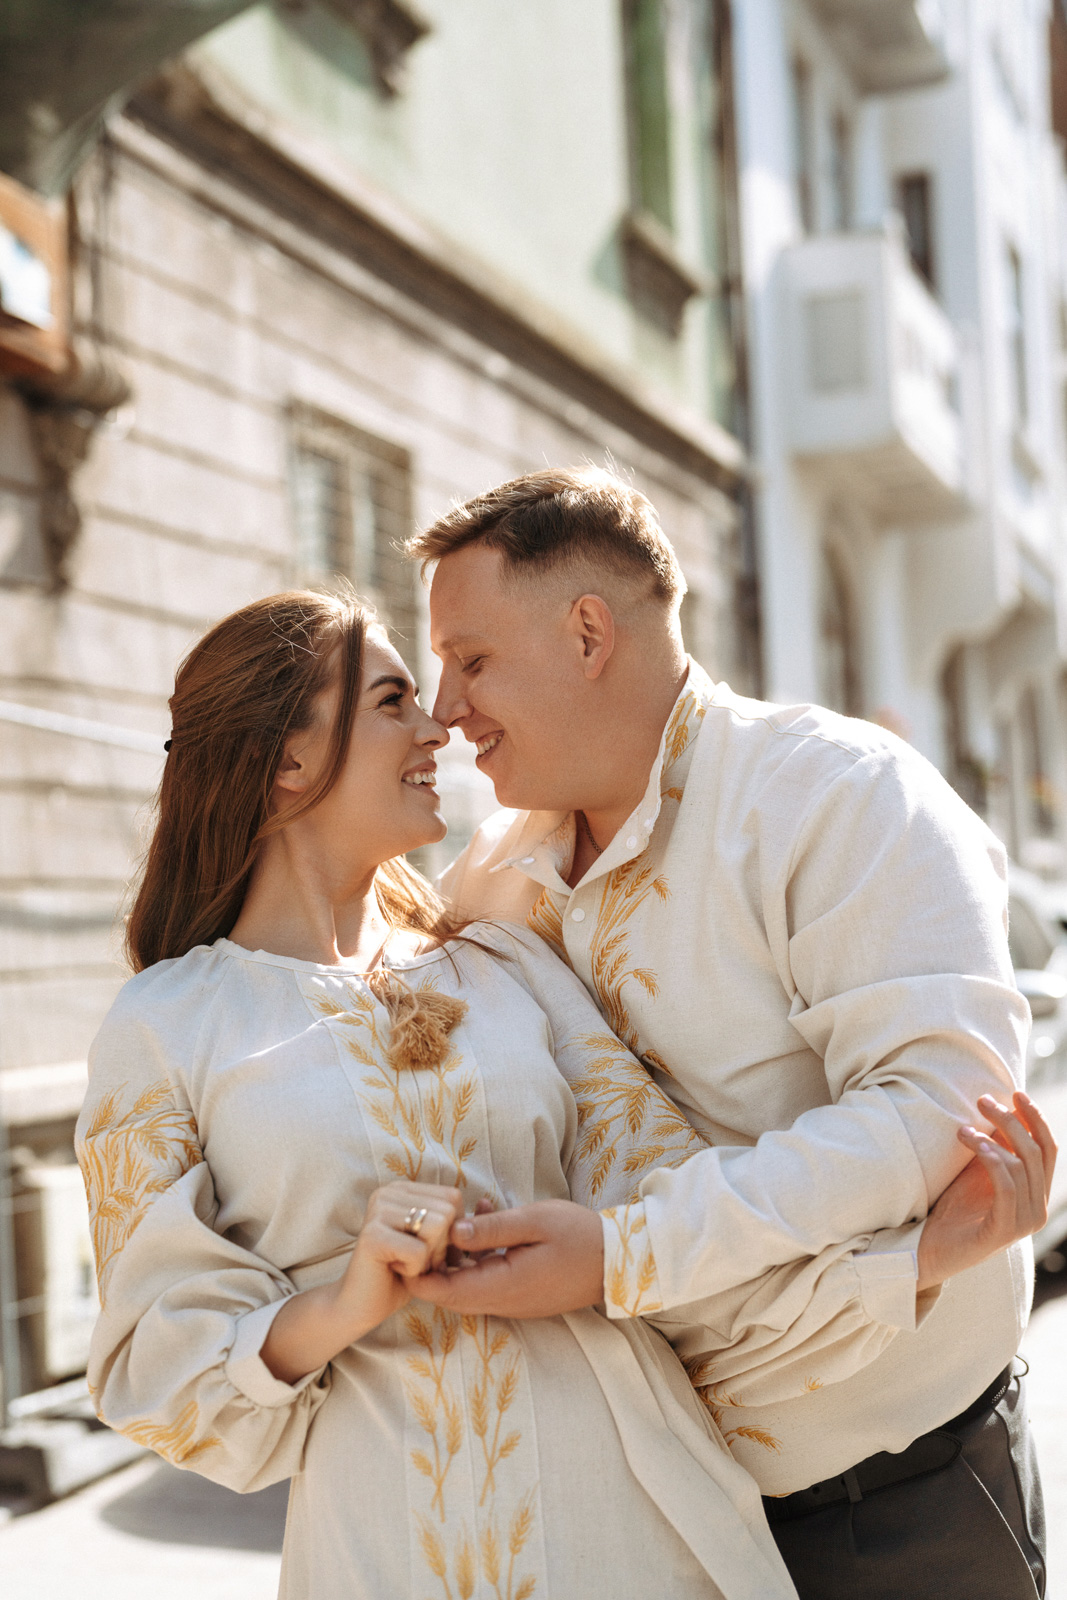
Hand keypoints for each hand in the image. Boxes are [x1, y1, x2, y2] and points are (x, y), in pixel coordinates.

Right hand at [336, 1179, 465, 1326]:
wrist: (361, 1306)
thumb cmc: (403, 1274)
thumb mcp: (436, 1244)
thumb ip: (458, 1225)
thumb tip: (487, 1204)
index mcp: (403, 1189)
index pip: (453, 1197)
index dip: (452, 1232)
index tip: (427, 1249)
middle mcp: (388, 1192)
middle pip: (448, 1211)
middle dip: (440, 1247)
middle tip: (415, 1260)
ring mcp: (378, 1210)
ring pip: (437, 1227)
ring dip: (428, 1258)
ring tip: (405, 1264)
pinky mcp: (372, 1236)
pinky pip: (419, 1252)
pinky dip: (414, 1271)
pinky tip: (394, 1271)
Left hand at [411, 1199, 604, 1317]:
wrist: (620, 1262)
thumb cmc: (579, 1235)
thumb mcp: (533, 1221)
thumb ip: (490, 1229)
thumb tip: (451, 1231)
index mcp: (502, 1286)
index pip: (445, 1293)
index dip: (419, 1275)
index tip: (407, 1247)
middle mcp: (503, 1302)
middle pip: (451, 1292)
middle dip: (433, 1263)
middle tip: (426, 1228)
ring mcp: (514, 1302)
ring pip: (469, 1286)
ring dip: (457, 1256)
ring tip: (460, 1217)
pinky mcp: (523, 1295)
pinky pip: (489, 1281)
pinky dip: (479, 1257)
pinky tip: (487, 1222)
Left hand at [916, 1092, 1056, 1289]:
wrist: (931, 1249)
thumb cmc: (953, 1208)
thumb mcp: (978, 1171)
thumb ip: (995, 1148)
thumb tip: (1001, 1109)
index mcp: (1036, 1193)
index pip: (1048, 1149)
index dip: (1036, 1118)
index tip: (1016, 1092)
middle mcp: (1038, 1209)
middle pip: (1036, 1153)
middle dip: (1012, 1121)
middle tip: (983, 1100)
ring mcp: (1024, 1223)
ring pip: (1022, 1167)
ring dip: (993, 1138)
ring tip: (963, 1128)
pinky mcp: (1004, 1231)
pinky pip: (1007, 1188)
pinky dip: (993, 1161)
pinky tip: (976, 1144)